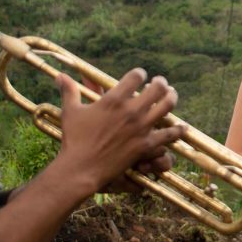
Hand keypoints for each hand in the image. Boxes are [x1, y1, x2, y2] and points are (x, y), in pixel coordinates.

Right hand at [54, 68, 182, 195]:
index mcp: (113, 99)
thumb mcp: (70, 111)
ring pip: (167, 105)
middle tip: (160, 83)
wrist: (81, 168)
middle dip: (160, 82)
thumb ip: (69, 90)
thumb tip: (59, 75)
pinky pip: (169, 134)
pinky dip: (178, 130)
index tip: (140, 75)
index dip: (140, 73)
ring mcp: (141, 127)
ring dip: (172, 97)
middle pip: (157, 87)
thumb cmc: (74, 139)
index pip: (136, 76)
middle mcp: (131, 110)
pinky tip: (182, 127)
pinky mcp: (146, 144)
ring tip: (172, 95)